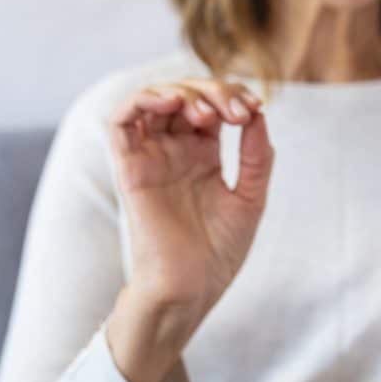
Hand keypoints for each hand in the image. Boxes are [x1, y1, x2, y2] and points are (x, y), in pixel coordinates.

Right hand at [106, 78, 274, 381]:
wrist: (189, 290)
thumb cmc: (218, 253)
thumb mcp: (250, 199)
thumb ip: (256, 158)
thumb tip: (259, 116)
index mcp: (203, 156)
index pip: (213, 105)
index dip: (234, 97)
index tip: (256, 110)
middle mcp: (175, 152)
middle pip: (186, 96)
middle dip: (214, 92)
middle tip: (238, 112)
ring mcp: (151, 158)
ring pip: (153, 100)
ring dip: (179, 92)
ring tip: (206, 112)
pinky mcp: (130, 169)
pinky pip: (120, 122)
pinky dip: (140, 101)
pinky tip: (169, 102)